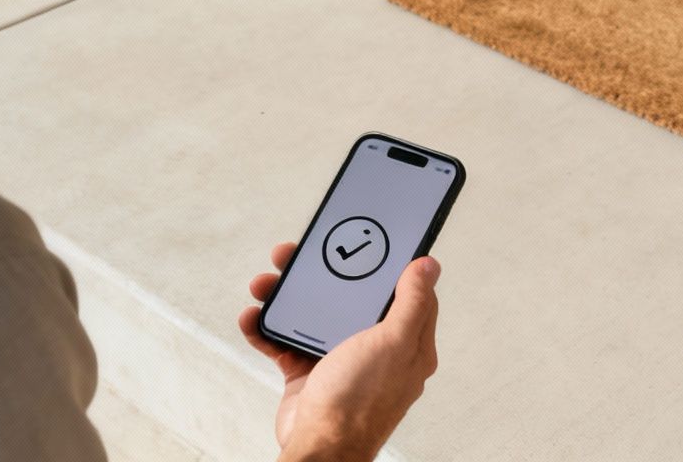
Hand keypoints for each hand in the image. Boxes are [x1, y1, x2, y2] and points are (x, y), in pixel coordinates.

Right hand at [236, 242, 440, 461]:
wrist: (319, 449)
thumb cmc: (359, 402)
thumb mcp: (393, 343)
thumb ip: (412, 303)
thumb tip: (429, 265)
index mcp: (404, 343)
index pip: (403, 293)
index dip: (386, 265)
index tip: (368, 241)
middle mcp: (373, 350)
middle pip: (348, 297)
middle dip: (320, 275)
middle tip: (294, 255)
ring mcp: (339, 361)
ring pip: (312, 315)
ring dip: (284, 297)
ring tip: (264, 285)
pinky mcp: (308, 374)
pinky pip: (285, 342)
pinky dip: (266, 329)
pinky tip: (253, 317)